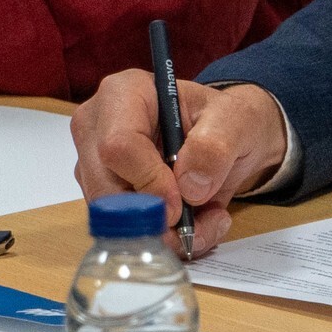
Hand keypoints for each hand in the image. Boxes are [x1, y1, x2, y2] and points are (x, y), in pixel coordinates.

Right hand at [70, 71, 288, 254]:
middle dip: (153, 219)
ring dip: (164, 233)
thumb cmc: (225, 120)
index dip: (149, 182)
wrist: (227, 139)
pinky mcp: (104, 195)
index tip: (181, 204)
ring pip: (113, 219)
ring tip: (208, 218)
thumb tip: (189, 187)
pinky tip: (194, 223)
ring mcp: (95, 164)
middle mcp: (98, 128)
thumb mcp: (236, 121)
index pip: (118, 146)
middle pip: (104, 190)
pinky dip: (164, 238)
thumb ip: (215, 147)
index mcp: (124, 93)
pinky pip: (124, 230)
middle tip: (195, 226)